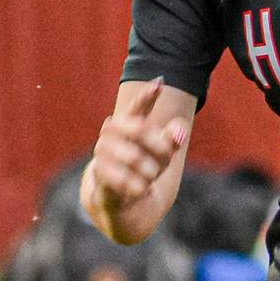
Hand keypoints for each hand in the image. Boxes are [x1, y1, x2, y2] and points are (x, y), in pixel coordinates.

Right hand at [88, 79, 187, 214]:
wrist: (118, 196)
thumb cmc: (143, 167)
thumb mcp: (162, 154)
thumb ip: (172, 140)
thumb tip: (181, 130)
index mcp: (128, 123)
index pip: (138, 107)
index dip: (147, 96)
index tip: (159, 84)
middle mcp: (111, 133)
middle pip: (140, 129)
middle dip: (159, 145)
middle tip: (168, 158)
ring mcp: (102, 151)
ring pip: (135, 156)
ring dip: (149, 170)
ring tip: (150, 177)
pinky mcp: (98, 172)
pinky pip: (123, 177)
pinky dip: (137, 185)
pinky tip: (140, 188)